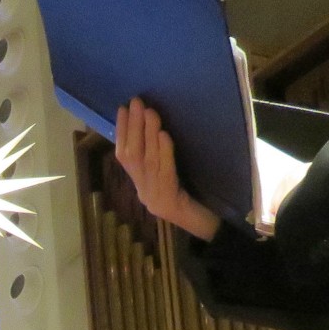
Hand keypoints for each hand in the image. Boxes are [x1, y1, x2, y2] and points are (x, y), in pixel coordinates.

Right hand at [115, 100, 221, 241]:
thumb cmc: (195, 201)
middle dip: (131, 127)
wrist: (207, 227)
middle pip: (131, 156)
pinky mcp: (169, 201)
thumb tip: (156, 129)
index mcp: (143, 186)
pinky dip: (163, 152)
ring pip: (146, 162)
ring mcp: (155, 197)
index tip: (122, 108)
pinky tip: (162, 135)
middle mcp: (144, 192)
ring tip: (148, 112)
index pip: (125, 157)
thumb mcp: (173, 179)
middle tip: (135, 102)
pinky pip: (164, 173)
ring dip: (146, 134)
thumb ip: (163, 161)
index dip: (121, 132)